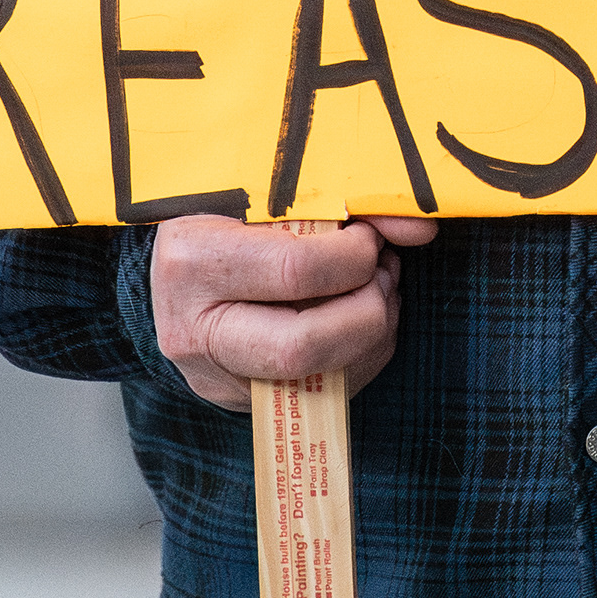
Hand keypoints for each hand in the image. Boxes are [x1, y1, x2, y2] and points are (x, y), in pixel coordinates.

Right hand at [148, 212, 439, 410]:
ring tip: (376, 285)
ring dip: (374, 330)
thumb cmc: (227, 217)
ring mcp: (217, 377)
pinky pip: (326, 392)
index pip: (295, 270)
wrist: (176, 268)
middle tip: (381, 271)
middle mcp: (193, 331)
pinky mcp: (244, 403)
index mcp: (193, 262)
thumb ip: (345, 204)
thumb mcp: (270, 195)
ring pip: (321, 379)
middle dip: (368, 310)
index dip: (353, 255)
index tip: (369, 236)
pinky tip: (359, 313)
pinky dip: (363, 352)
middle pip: (304, 346)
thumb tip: (419, 228)